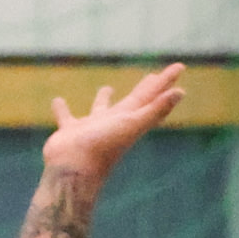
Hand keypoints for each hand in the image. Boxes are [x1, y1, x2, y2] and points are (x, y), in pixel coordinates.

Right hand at [43, 64, 185, 183]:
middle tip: (152, 77)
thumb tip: (181, 92)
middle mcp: (114, 123)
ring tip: (108, 87)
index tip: (180, 67)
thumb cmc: (104, 147)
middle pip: (134, 102)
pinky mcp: (70, 132)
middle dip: (145, 90)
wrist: (74, 170)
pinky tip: (58, 101)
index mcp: (130, 119)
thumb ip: (156, 109)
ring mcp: (92, 128)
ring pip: (100, 109)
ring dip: (104, 99)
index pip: (153, 97)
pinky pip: (66, 117)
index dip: (166, 82)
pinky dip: (62, 109)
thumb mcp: (132, 124)